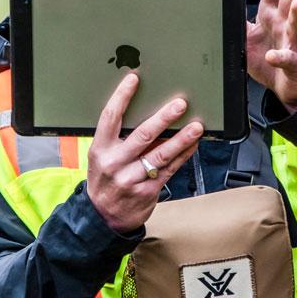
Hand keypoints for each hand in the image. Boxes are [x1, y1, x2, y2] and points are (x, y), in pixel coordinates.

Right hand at [86, 73, 203, 232]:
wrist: (102, 218)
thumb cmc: (104, 180)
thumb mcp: (101, 157)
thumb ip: (117, 139)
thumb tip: (145, 112)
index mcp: (100, 149)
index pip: (110, 117)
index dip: (122, 97)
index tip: (134, 80)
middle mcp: (115, 163)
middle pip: (142, 135)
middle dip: (163, 118)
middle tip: (179, 104)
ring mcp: (131, 178)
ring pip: (161, 154)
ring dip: (181, 138)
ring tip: (196, 126)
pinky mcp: (147, 191)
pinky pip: (169, 170)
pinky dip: (183, 156)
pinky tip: (193, 145)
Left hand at [246, 0, 296, 111]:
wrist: (285, 87)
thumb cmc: (268, 58)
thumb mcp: (246, 37)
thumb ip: (236, 21)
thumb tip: (220, 5)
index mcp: (271, 17)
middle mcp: (284, 26)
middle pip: (289, 0)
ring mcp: (293, 44)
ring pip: (296, 26)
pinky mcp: (295, 65)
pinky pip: (287, 60)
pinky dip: (280, 58)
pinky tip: (273, 55)